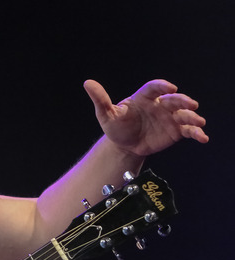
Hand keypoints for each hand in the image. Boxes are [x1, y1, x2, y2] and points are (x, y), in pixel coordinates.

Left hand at [84, 79, 208, 155]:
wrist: (123, 146)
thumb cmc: (116, 126)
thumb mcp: (106, 114)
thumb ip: (100, 99)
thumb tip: (87, 83)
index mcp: (144, 98)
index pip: (154, 88)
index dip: (162, 86)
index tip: (170, 87)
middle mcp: (160, 105)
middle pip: (174, 99)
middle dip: (183, 101)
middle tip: (191, 104)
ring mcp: (169, 118)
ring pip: (184, 115)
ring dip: (193, 117)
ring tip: (199, 122)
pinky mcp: (175, 131)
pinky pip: (188, 131)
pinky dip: (196, 133)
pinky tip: (202, 138)